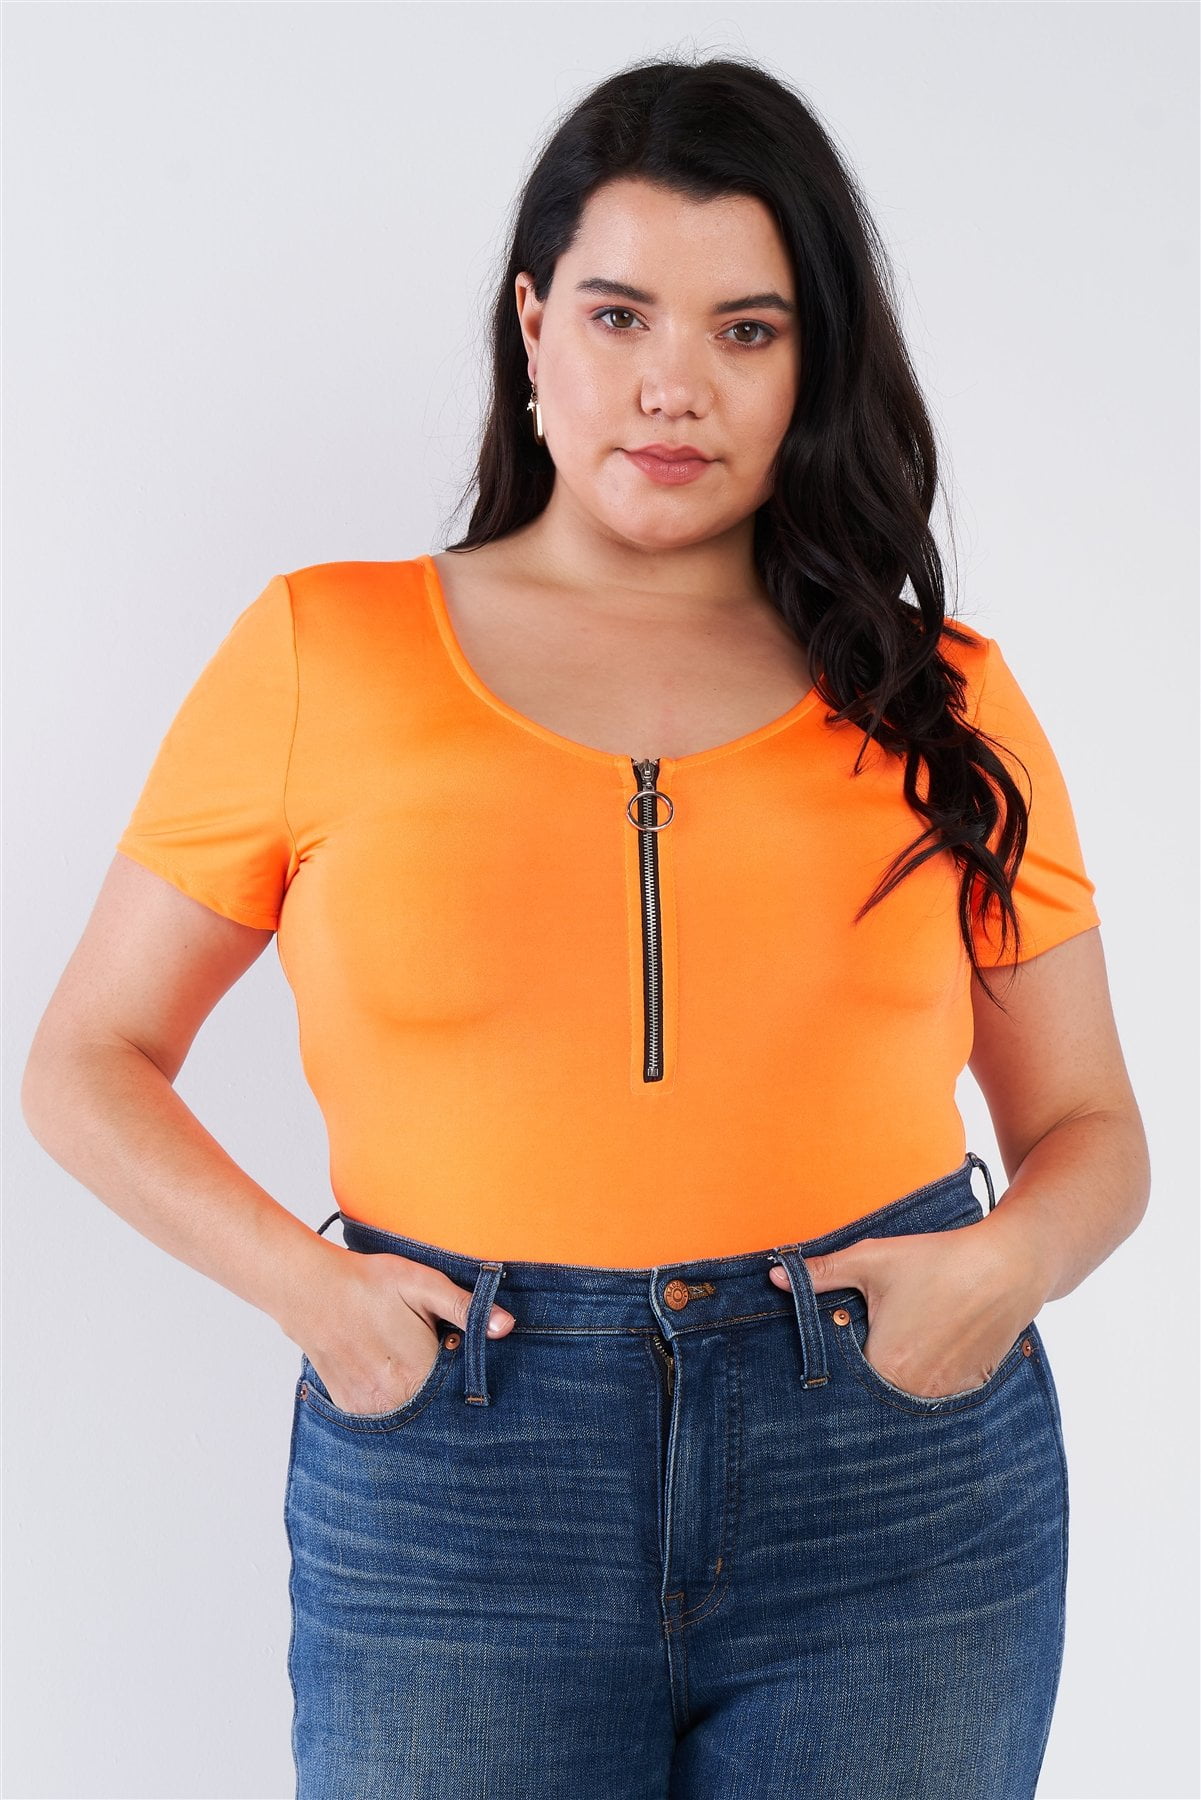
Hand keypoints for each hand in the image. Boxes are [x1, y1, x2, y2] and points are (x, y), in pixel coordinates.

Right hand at [295, 1246, 515, 1415]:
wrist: (308, 1289)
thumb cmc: (369, 1282)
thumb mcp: (423, 1283)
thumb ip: (466, 1307)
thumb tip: (507, 1327)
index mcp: (420, 1372)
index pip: (462, 1391)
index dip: (468, 1377)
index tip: (466, 1362)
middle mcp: (395, 1399)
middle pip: (436, 1409)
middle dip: (445, 1393)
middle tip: (437, 1362)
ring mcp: (370, 1408)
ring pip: (410, 1416)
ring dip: (418, 1400)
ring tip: (409, 1365)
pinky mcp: (350, 1408)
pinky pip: (383, 1416)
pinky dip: (393, 1402)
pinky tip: (388, 1374)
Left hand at [769, 1219, 1043, 1398]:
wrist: (1008, 1267)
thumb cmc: (937, 1260)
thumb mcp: (872, 1259)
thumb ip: (821, 1273)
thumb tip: (774, 1275)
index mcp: (885, 1365)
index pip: (844, 1388)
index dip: (832, 1381)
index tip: (823, 1376)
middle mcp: (915, 1391)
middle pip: (874, 1399)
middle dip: (861, 1389)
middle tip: (858, 1367)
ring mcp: (946, 1395)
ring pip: (906, 1402)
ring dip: (893, 1390)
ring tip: (892, 1364)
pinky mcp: (969, 1391)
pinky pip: (937, 1401)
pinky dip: (925, 1388)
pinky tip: (926, 1361)